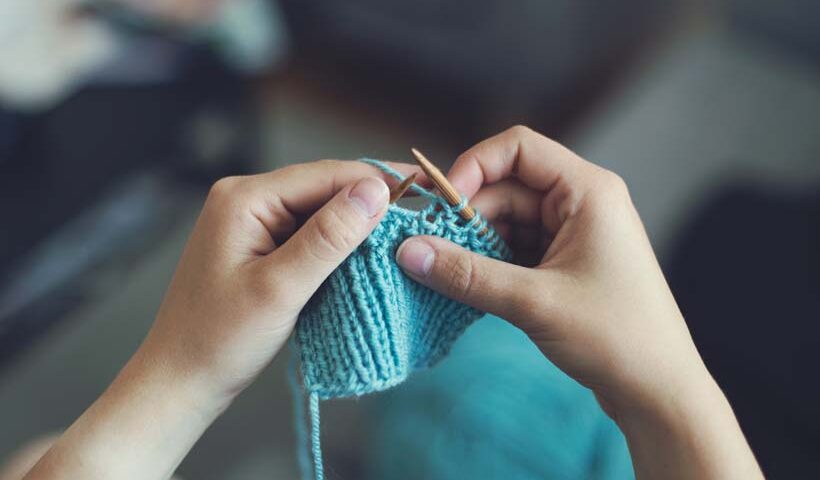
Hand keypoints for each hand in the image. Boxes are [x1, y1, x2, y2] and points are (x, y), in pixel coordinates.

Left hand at [24, 160, 415, 479]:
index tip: (427, 187)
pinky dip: (338, 244)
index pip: (326, 175)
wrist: (179, 380)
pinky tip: (367, 253)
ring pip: (319, 212)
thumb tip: (374, 191)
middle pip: (324, 189)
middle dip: (371, 202)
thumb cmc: (218, 340)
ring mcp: (252, 222)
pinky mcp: (259, 246)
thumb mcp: (280, 288)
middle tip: (423, 213)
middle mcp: (246, 200)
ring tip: (405, 232)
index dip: (378, 181)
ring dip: (357, 224)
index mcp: (244, 198)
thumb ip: (327, 238)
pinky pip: (308, 234)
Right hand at [396, 126, 761, 478]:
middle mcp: (581, 202)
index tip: (441, 206)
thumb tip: (408, 251)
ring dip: (475, 244)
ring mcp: (573, 233)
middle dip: (467, 217)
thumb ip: (466, 274)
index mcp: (588, 190)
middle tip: (429, 250)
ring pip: (507, 221)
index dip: (472, 167)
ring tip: (444, 273)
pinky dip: (489, 263)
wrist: (658, 391)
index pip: (518, 148)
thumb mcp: (534, 301)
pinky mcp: (564, 263)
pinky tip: (466, 285)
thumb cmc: (615, 338)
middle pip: (506, 187)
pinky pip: (515, 248)